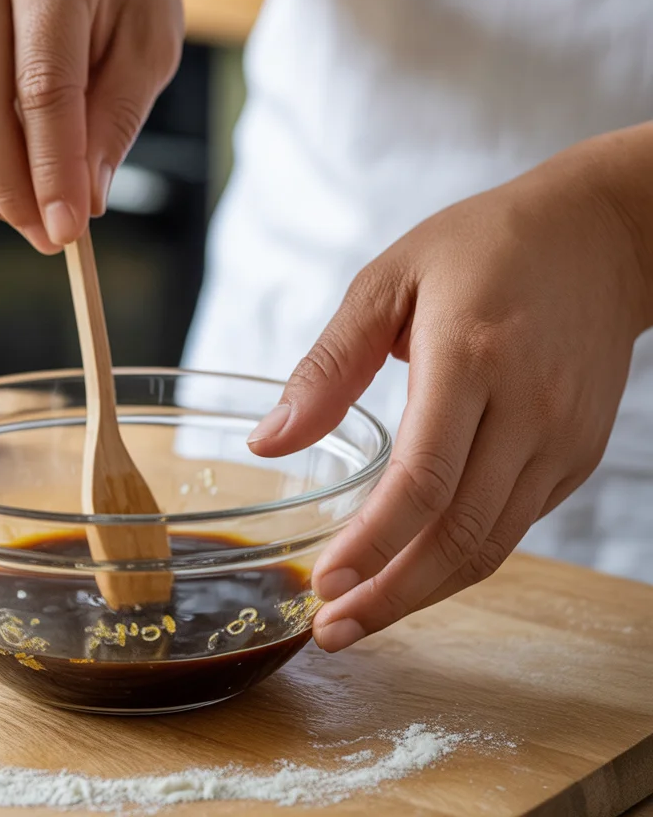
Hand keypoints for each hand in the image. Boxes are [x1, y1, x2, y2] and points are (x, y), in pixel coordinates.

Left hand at [246, 135, 652, 650]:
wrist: (599, 236)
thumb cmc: (483, 246)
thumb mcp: (389, 281)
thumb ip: (329, 365)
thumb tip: (268, 441)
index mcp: (471, 357)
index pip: (423, 479)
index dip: (374, 545)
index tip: (325, 584)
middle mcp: (526, 408)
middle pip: (459, 533)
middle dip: (392, 594)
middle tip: (332, 631)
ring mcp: (560, 437)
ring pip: (491, 544)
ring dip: (424, 591)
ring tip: (362, 616)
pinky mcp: (575, 453)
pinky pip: (514, 523)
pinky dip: (462, 558)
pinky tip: (415, 569)